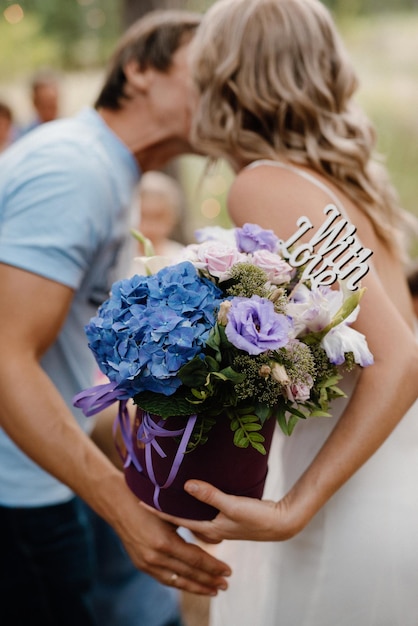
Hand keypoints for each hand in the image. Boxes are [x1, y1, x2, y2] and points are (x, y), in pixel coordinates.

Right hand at [110, 483, 231, 595]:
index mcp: (165, 542)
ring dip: (196, 587)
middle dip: (209, 581)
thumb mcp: (173, 511)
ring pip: (177, 580)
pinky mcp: (141, 564)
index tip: (228, 571)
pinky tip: (190, 584)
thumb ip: (193, 524)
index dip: (213, 566)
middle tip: (226, 585)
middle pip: (189, 574)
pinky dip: (179, 582)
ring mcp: (147, 562)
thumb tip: (217, 539)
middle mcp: (156, 557)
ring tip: (212, 590)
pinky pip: (164, 578)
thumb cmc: (149, 501)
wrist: (118, 504)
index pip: (196, 560)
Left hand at [139, 480, 298, 543]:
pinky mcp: (230, 519)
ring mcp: (221, 526)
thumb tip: (186, 485)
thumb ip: (210, 495)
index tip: (139, 503)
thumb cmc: (258, 517)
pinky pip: (206, 514)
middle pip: (182, 521)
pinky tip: (197, 497)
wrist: (282, 523)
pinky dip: (197, 506)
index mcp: (209, 529)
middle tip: (149, 499)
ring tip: (168, 495)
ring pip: (194, 518)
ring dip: (181, 508)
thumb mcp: (232, 505)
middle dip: (165, 512)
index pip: (177, 520)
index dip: (157, 511)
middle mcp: (211, 530)